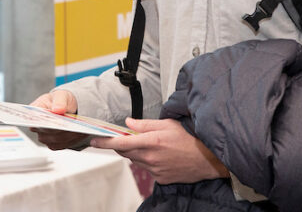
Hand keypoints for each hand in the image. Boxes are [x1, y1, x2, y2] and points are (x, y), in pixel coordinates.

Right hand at [29, 90, 87, 149]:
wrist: (65, 106)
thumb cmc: (60, 100)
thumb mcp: (61, 95)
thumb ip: (59, 101)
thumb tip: (58, 109)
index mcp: (34, 113)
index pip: (37, 121)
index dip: (48, 124)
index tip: (60, 123)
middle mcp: (36, 127)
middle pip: (49, 133)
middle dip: (64, 130)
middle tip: (76, 127)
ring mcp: (44, 137)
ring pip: (57, 141)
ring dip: (71, 136)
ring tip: (83, 130)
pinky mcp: (53, 143)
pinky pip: (63, 145)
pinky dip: (73, 140)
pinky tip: (82, 134)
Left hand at [90, 118, 226, 184]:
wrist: (208, 160)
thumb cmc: (190, 139)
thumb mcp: (168, 124)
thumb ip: (145, 124)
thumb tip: (127, 123)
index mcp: (151, 142)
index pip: (120, 143)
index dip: (104, 142)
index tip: (93, 140)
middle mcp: (150, 158)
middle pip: (125, 152)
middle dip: (122, 144)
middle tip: (128, 136)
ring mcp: (155, 170)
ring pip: (135, 160)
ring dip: (136, 152)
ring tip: (150, 144)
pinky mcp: (160, 178)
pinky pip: (147, 168)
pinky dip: (147, 161)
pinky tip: (160, 155)